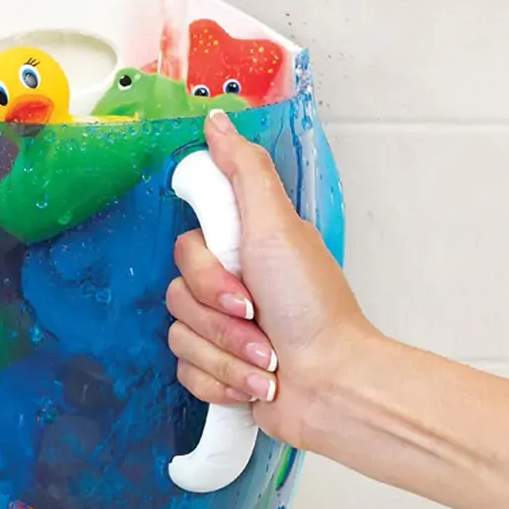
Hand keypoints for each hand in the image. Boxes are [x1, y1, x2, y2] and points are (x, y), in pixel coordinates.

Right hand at [166, 109, 375, 450]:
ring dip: (228, 355)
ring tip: (267, 362)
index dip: (207, 271)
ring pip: (180, 338)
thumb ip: (244, 172)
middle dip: (221, 321)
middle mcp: (229, 287)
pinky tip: (254, 386)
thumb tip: (216, 122)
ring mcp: (221, 332)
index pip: (184, 250)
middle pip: (177, 296)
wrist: (330, 385)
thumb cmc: (313, 308)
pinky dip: (223, 382)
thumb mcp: (279, 227)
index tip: (244, 280)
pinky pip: (187, 373)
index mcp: (242, 248)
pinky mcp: (217, 372)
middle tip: (259, 322)